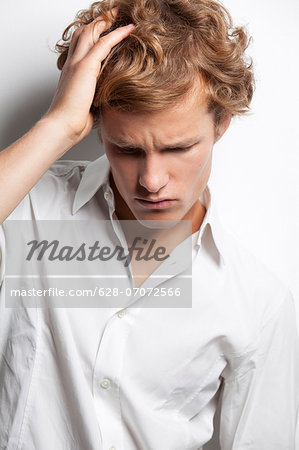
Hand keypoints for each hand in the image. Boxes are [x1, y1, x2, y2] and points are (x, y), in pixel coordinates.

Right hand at [44, 10, 134, 143]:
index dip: (92, 35)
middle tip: (113, 14)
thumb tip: (106, 100)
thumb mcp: (88, 104)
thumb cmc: (74, 121)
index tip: (104, 30)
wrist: (63, 125)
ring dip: (106, 21)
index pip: (80, 45)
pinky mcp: (85, 67)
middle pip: (83, 33)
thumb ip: (95, 96)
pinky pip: (103, 44)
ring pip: (91, 32)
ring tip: (120, 14)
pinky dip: (117, 34)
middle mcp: (72, 63)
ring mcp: (77, 63)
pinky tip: (129, 29)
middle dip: (98, 22)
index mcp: (71, 72)